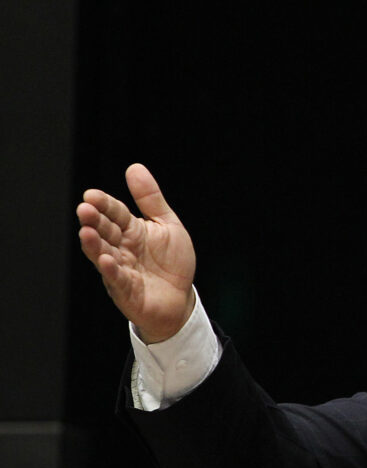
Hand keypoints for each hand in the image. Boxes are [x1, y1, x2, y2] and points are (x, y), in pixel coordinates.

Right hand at [76, 163, 195, 342]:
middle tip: (84, 209)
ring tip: (86, 232)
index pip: (115, 213)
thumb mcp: (167, 225)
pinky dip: (111, 270)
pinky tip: (107, 260)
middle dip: (94, 221)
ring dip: (95, 244)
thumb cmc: (172, 263)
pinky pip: (117, 279)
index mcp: (132, 230)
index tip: (91, 195)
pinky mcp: (125, 290)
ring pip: (104, 254)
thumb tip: (134, 168)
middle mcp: (122, 248)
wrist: (180, 299)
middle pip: (105, 231)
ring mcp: (121, 269)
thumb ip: (151, 199)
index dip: (104, 204)